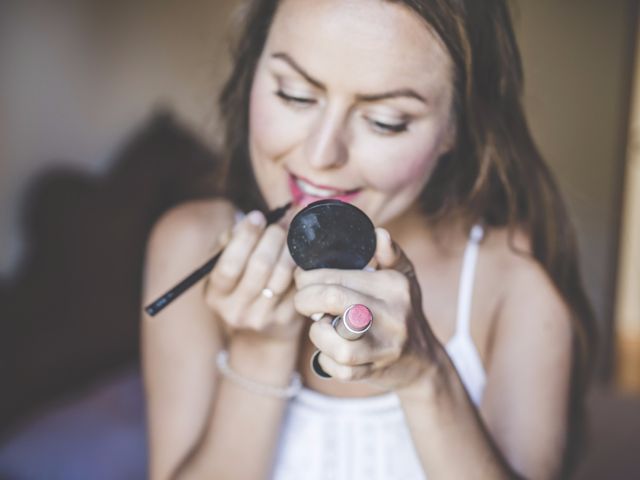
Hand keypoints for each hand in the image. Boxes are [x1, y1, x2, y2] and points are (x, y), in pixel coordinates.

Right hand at [203, 210, 304, 342]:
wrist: (261, 336)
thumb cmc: (241, 288)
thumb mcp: (226, 270)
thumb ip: (231, 243)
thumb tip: (250, 219)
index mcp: (216, 295)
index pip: (229, 265)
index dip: (245, 237)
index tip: (257, 216)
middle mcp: (236, 311)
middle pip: (260, 266)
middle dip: (273, 237)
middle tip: (280, 224)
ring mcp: (263, 317)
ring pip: (283, 274)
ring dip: (290, 248)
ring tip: (292, 234)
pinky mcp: (287, 319)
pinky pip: (299, 284)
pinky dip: (302, 263)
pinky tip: (303, 252)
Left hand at [294, 228, 441, 389]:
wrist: (422, 360)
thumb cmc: (403, 311)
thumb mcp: (403, 278)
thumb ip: (389, 254)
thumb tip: (379, 233)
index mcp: (393, 286)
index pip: (337, 276)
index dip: (308, 278)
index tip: (302, 280)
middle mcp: (391, 314)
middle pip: (332, 299)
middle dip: (305, 299)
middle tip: (302, 301)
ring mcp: (384, 346)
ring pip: (336, 342)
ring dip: (318, 334)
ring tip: (321, 327)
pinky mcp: (375, 371)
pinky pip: (340, 369)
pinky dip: (326, 360)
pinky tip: (329, 350)